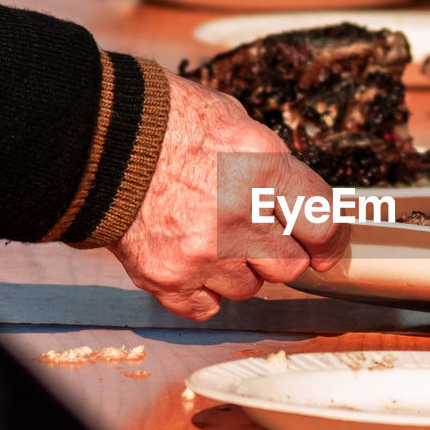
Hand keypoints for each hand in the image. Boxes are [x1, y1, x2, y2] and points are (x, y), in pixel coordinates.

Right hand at [109, 73, 348, 319]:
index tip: (327, 247)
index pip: (323, 223)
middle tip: (258, 234)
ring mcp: (202, 252)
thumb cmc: (166, 123)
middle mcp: (238, 215)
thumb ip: (273, 168)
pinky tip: (192, 260)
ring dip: (239, 270)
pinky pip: (207, 306)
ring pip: (249, 288)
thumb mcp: (236, 124)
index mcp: (262, 168)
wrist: (98, 141)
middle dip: (279, 253)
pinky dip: (203, 290)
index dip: (331, 240)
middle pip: (289, 265)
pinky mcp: (169, 278)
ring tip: (212, 237)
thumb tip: (302, 202)